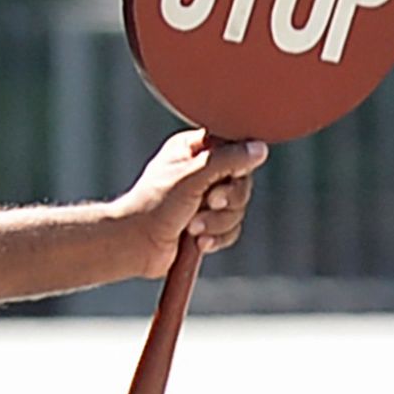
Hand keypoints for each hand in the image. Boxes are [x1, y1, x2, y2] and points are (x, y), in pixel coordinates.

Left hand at [116, 130, 265, 278]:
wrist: (134, 245)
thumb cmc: (153, 205)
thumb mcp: (192, 176)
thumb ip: (228, 160)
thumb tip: (259, 148)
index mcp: (193, 149)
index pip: (235, 149)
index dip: (235, 167)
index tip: (219, 179)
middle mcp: (201, 171)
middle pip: (242, 182)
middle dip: (226, 200)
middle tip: (207, 203)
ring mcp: (204, 199)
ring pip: (238, 209)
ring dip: (217, 222)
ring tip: (192, 227)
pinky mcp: (206, 224)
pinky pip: (231, 230)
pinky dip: (217, 237)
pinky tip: (198, 241)